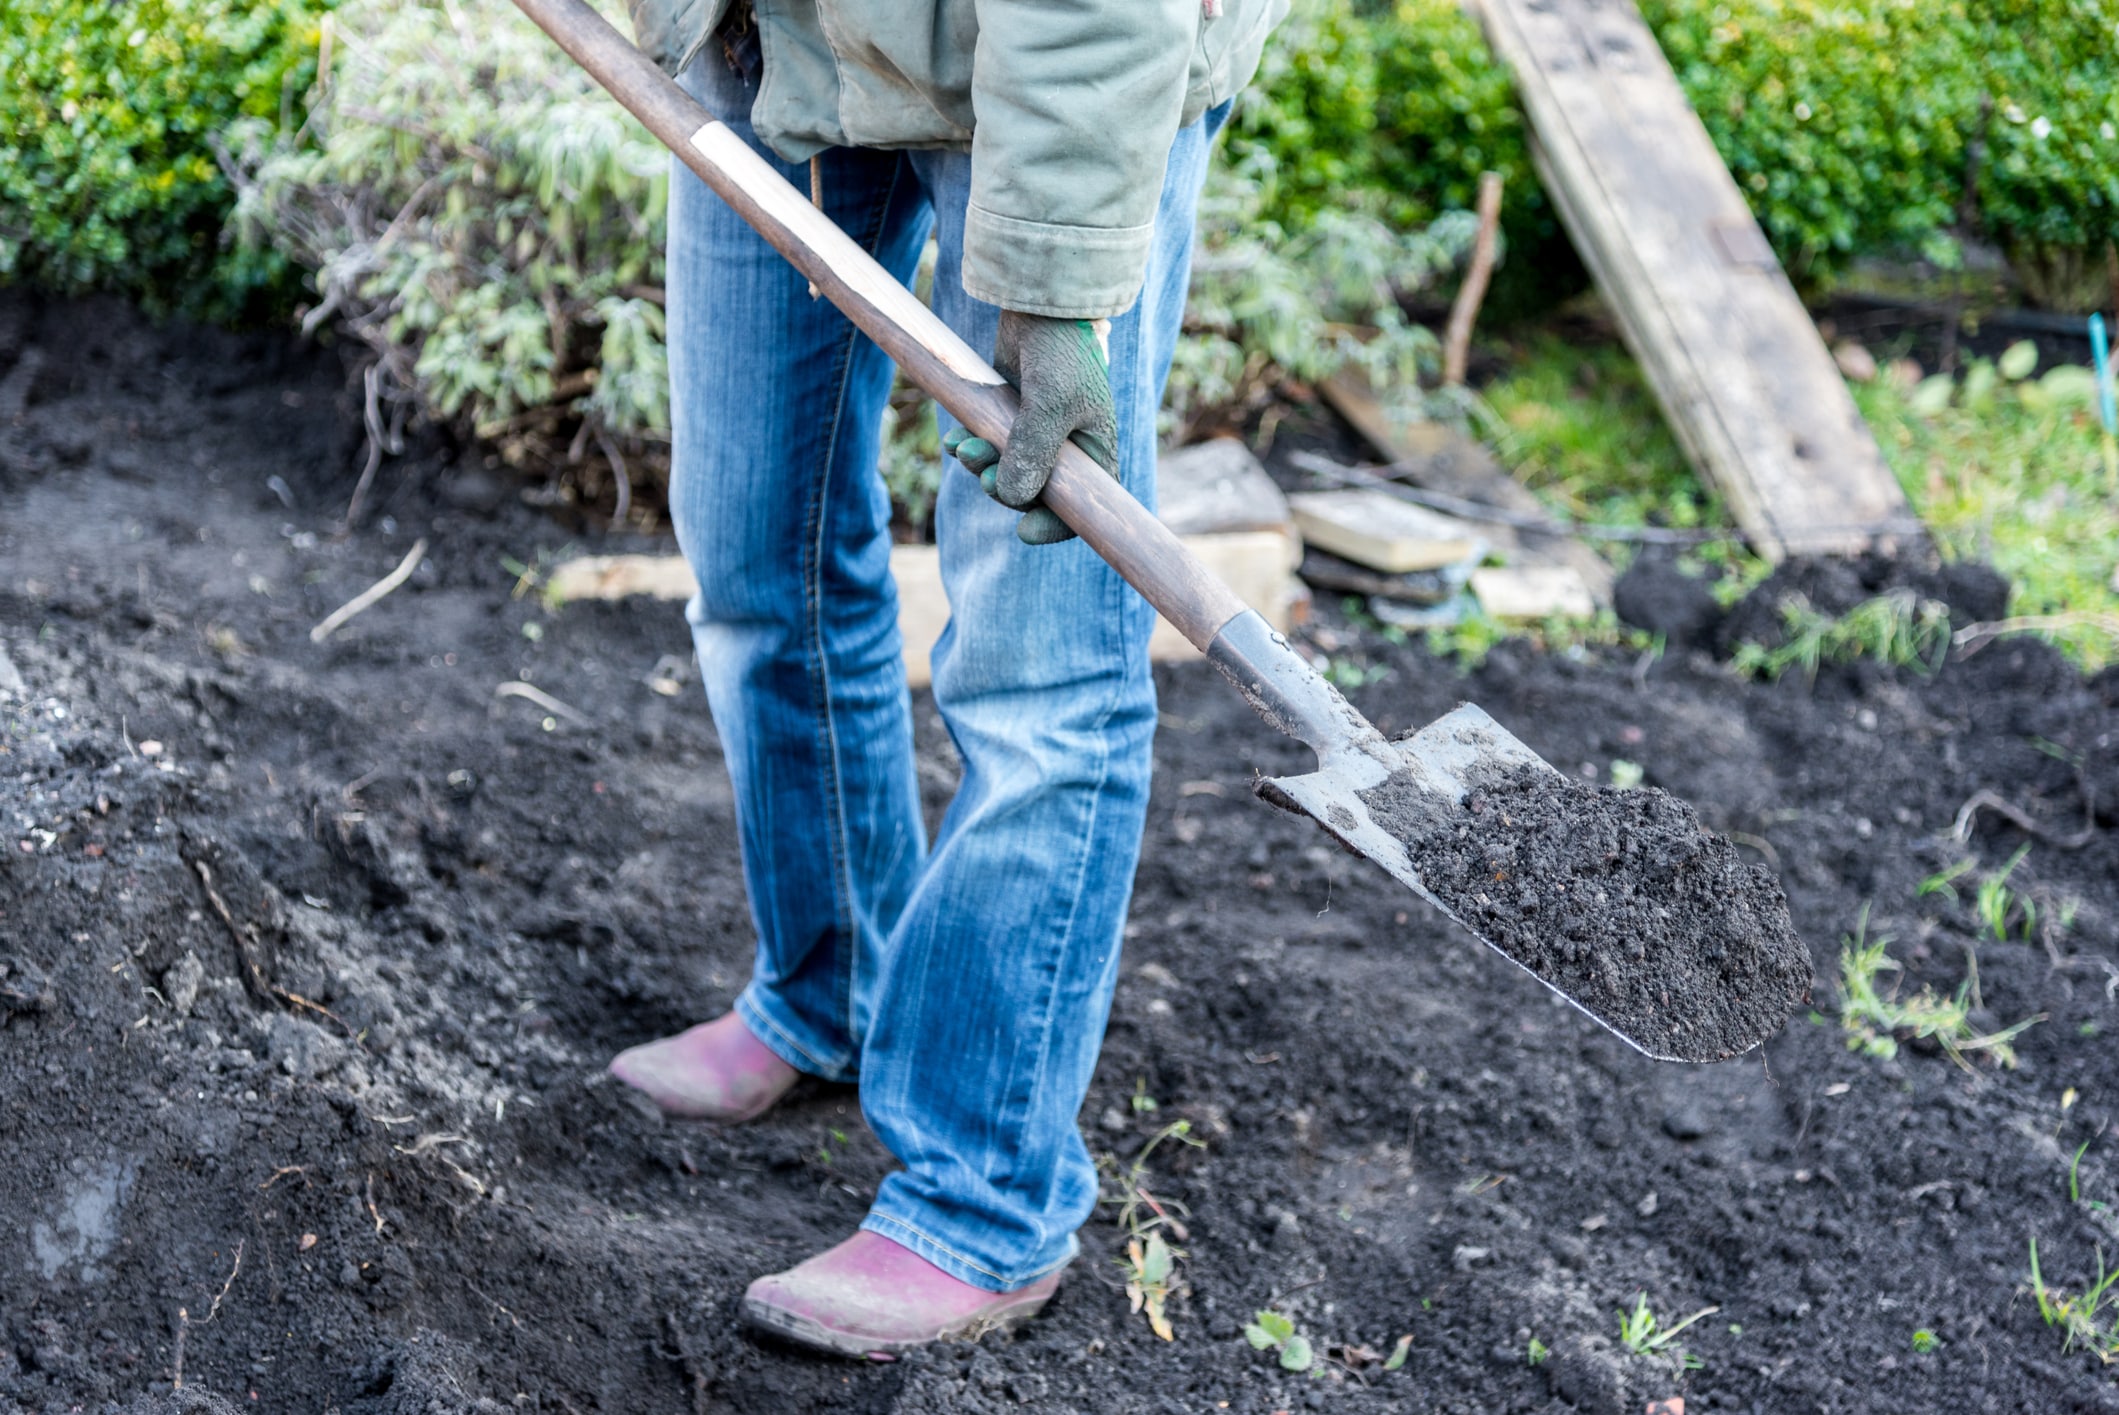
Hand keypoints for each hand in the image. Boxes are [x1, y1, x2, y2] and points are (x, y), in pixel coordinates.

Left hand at [941, 310, 1117, 544]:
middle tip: (982, 470)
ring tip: (964, 448)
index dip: (1054, 526)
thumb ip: (1032, 453)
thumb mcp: (1050, 405)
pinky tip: (956, 439)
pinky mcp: (1009, 419)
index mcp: (1093, 455)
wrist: (1041, 306)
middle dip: (1004, 488)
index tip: (1024, 532)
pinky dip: (970, 448)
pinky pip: (988, 448)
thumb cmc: (1060, 353)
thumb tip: (1012, 499)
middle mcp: (1067, 451)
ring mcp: (1036, 435)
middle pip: (1033, 495)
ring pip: (1005, 473)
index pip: (1080, 509)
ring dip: (981, 467)